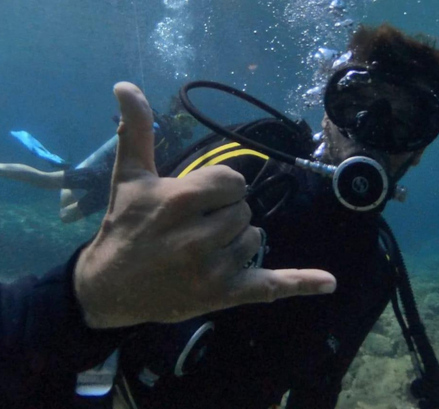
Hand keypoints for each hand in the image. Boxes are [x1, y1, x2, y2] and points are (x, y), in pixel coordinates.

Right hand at [74, 83, 336, 327]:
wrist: (109, 287)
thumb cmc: (123, 226)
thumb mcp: (130, 177)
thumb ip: (136, 130)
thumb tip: (125, 84)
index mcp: (181, 201)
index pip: (234, 182)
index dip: (219, 189)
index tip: (195, 201)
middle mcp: (199, 236)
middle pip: (244, 211)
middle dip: (223, 215)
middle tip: (192, 230)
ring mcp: (213, 269)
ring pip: (254, 239)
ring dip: (236, 242)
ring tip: (202, 252)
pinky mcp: (223, 295)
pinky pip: (270, 285)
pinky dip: (300, 283)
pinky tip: (329, 282)